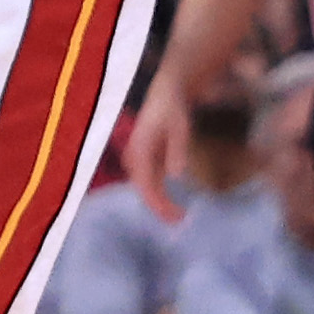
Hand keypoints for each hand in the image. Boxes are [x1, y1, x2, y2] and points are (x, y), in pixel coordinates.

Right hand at [120, 77, 195, 221]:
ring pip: (144, 186)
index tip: (176, 217)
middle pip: (143, 189)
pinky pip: (147, 180)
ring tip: (174, 215)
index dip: (159, 204)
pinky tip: (168, 200)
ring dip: (157, 202)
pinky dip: (157, 192)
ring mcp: (136, 158)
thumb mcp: (179, 127)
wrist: (165, 93)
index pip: (146, 185)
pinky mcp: (142, 158)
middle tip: (178, 221)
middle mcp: (133, 157)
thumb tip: (175, 175)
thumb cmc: (172, 108)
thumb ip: (176, 149)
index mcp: (139, 151)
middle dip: (158, 208)